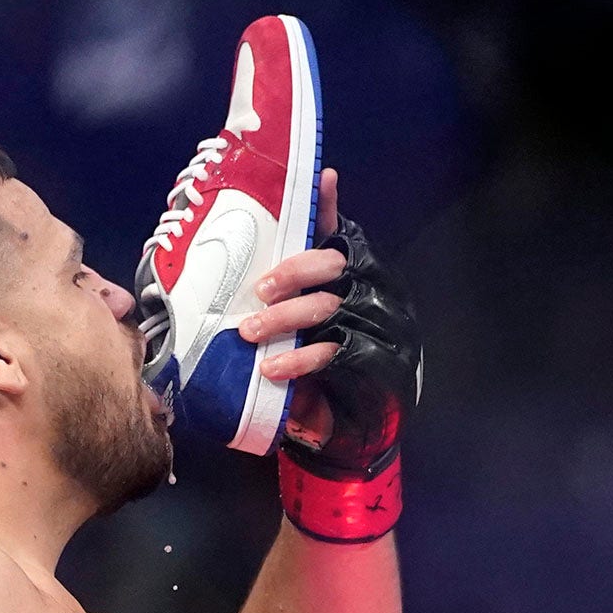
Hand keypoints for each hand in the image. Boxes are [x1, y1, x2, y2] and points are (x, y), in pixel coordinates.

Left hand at [238, 169, 421, 470]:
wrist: (342, 431)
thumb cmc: (310, 365)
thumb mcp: (292, 325)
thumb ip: (279, 291)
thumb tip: (237, 267)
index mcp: (352, 276)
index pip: (340, 234)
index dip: (329, 207)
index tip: (320, 181)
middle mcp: (369, 293)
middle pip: (334, 266)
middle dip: (293, 272)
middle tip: (259, 289)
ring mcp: (375, 327)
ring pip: (329, 308)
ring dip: (284, 319)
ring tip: (249, 332)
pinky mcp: (372, 363)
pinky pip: (334, 352)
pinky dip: (299, 359)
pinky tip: (273, 367)